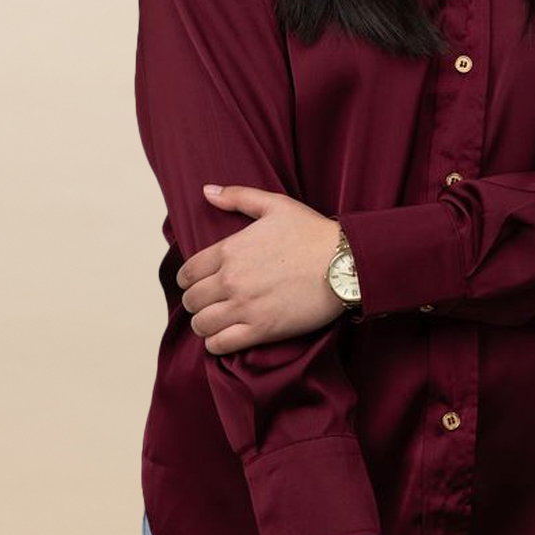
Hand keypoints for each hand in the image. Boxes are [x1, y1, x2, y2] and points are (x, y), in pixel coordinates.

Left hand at [175, 185, 346, 350]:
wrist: (346, 262)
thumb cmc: (313, 232)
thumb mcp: (276, 205)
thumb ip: (238, 197)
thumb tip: (206, 190)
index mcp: (230, 250)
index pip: (187, 273)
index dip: (189, 280)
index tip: (199, 284)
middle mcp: (231, 279)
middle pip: (191, 301)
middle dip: (197, 303)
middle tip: (210, 303)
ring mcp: (245, 306)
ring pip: (201, 325)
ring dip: (205, 324)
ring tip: (216, 321)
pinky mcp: (262, 329)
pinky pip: (220, 345)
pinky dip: (216, 344)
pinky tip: (225, 337)